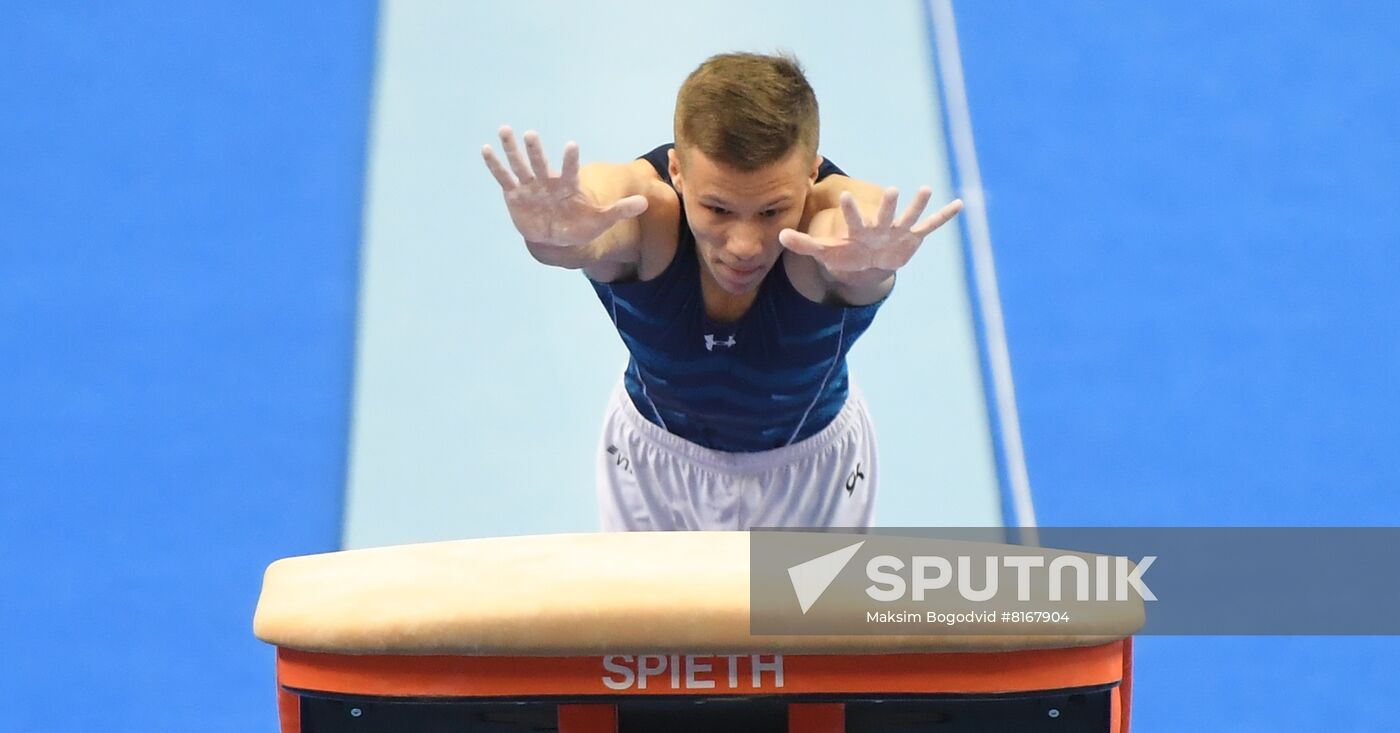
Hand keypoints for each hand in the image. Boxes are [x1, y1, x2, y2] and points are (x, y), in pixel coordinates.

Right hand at [481, 126, 647, 248]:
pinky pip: (504, 178)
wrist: (557, 237)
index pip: (570, 171)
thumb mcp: (601, 220)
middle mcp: (548, 182)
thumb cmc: (580, 225)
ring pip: (520, 165)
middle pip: (540, 163)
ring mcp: (530, 186)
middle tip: (530, 134)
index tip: (572, 145)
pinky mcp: (515, 194)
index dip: (570, 160)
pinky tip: (486, 149)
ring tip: (504, 129)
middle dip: (535, 150)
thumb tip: (645, 202)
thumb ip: (620, 210)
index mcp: (568, 186)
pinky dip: (495, 165)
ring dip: (512, 149)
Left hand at [778, 187, 962, 286]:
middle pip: (885, 213)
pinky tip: (959, 205)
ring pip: (910, 216)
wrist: (867, 259)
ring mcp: (898, 230)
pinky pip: (930, 226)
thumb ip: (803, 244)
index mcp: (858, 229)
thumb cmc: (845, 252)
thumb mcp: (824, 251)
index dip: (849, 209)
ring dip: (918, 204)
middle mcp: (880, 225)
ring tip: (926, 189)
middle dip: (889, 204)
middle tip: (892, 189)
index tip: (844, 196)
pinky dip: (943, 217)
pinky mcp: (912, 237)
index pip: (852, 218)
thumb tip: (778, 237)